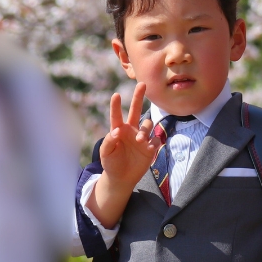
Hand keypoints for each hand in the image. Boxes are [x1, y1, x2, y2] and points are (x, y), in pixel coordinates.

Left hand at [88, 83, 161, 227]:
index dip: (116, 106)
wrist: (121, 177)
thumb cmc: (110, 163)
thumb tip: (116, 132)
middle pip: (136, 110)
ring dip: (145, 130)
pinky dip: (154, 141)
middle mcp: (131, 130)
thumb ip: (109, 141)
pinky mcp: (150, 148)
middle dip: (138, 97)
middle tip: (141, 84)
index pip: (117, 115)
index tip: (116, 95)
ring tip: (140, 140)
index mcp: (118, 129)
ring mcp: (141, 138)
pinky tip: (150, 147)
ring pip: (147, 125)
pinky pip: (156, 140)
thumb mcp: (105, 153)